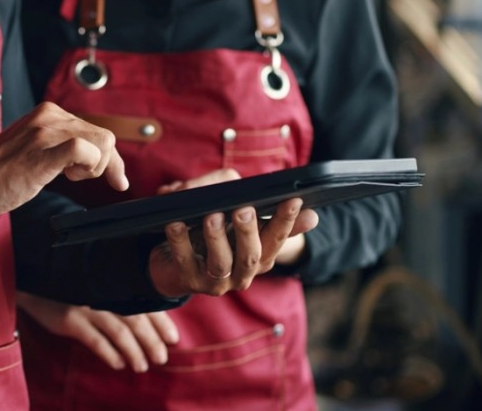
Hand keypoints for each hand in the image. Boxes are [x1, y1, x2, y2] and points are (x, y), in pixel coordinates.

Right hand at [0, 102, 127, 216]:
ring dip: (95, 168)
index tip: (117, 179)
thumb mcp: (36, 147)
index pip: (96, 130)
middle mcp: (49, 116)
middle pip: (105, 137)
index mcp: (49, 113)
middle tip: (80, 179)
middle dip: (106, 165)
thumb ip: (62, 144)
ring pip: (101, 143)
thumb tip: (96, 156)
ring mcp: (46, 132)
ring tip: (67, 176)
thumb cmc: (2, 173)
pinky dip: (88, 167)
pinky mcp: (43, 151)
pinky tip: (69, 176)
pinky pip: (84, 150)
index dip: (111, 158)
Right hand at [17, 292, 178, 371]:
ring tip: (141, 367)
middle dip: (151, 341)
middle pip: (137, 318)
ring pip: (119, 331)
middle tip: (161, 358)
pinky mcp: (69, 319)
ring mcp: (87, 305)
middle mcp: (104, 292)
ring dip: (133, 351)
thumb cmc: (71, 284)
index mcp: (115, 282)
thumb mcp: (97, 285)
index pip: (146, 303)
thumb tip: (151, 321)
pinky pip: (95, 340)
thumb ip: (120, 297)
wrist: (34, 280)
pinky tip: (118, 364)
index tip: (173, 339)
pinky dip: (109, 353)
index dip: (162, 322)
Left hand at [147, 169, 318, 296]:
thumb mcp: (235, 217)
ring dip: (216, 238)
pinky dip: (179, 242)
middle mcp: (243, 273)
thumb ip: (256, 205)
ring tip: (211, 216)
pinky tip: (175, 223)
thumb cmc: (210, 232)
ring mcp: (217, 281)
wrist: (172, 264)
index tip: (293, 199)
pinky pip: (184, 261)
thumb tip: (310, 216)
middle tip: (244, 209)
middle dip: (249, 231)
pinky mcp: (189, 281)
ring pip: (221, 263)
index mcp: (260, 256)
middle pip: (252, 256)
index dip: (288, 221)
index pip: (278, 239)